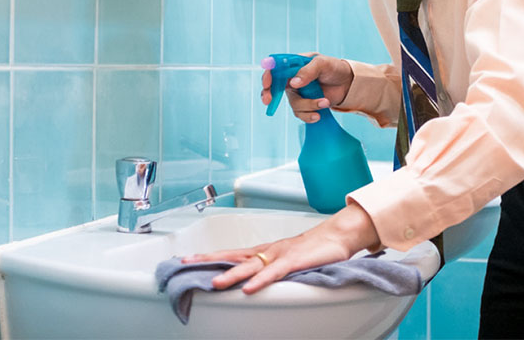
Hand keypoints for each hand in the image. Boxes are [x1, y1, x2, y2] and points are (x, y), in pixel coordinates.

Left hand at [180, 202, 380, 293]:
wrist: (336, 235)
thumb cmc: (312, 249)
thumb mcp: (284, 260)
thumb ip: (268, 269)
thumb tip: (251, 280)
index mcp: (263, 251)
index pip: (231, 252)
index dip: (210, 256)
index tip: (189, 258)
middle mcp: (266, 251)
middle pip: (233, 256)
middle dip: (209, 260)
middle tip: (187, 263)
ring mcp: (279, 255)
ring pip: (250, 265)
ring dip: (231, 275)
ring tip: (214, 284)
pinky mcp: (293, 262)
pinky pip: (273, 273)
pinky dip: (260, 281)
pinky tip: (248, 288)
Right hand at [260, 53, 354, 123]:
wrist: (348, 84)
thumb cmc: (334, 68)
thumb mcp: (323, 64)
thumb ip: (308, 71)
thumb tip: (293, 83)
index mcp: (294, 64)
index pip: (275, 68)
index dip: (268, 76)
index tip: (267, 84)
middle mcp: (292, 79)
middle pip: (274, 88)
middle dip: (270, 95)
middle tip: (268, 101)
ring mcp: (298, 93)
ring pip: (293, 104)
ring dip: (308, 106)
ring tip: (325, 102)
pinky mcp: (305, 105)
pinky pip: (300, 113)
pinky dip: (310, 115)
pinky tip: (319, 114)